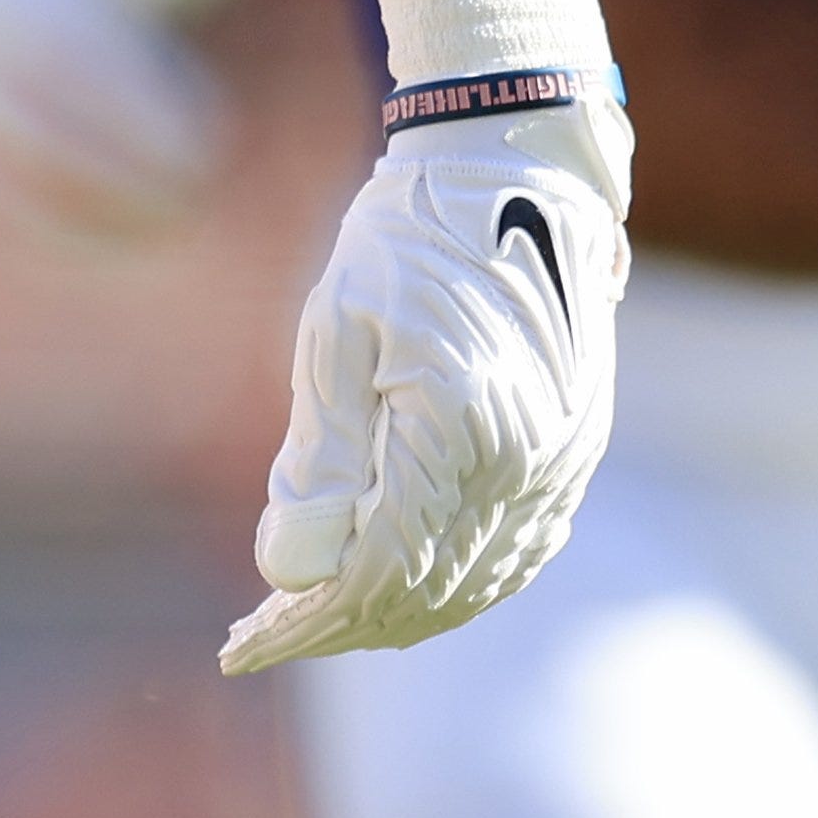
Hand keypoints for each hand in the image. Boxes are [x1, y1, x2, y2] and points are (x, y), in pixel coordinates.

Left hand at [225, 69, 630, 673]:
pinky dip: (457, 587)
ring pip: (475, 583)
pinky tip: (405, 594)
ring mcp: (562, 464)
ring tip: (317, 626)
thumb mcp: (336, 334)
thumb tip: (290, 574)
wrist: (516, 172)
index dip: (307, 621)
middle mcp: (525, 462)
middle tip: (262, 639)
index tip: (241, 645)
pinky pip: (518, 553)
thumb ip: (320, 460)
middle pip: (424, 590)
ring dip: (395, 617)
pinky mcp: (575, 454)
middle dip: (339, 629)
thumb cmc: (409, 239)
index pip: (377, 569)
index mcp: (459, 428)